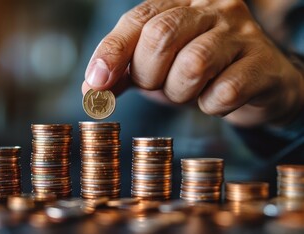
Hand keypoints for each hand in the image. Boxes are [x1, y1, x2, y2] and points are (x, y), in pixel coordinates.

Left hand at [82, 0, 303, 126]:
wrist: (256, 83)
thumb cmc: (199, 72)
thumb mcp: (156, 68)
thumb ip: (124, 73)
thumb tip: (90, 90)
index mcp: (180, 4)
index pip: (137, 20)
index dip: (112, 52)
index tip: (95, 84)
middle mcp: (211, 9)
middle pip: (161, 36)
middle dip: (149, 74)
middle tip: (158, 86)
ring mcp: (241, 33)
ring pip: (193, 64)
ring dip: (181, 92)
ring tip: (190, 92)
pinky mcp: (262, 63)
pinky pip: (224, 92)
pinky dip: (211, 106)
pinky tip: (216, 99)